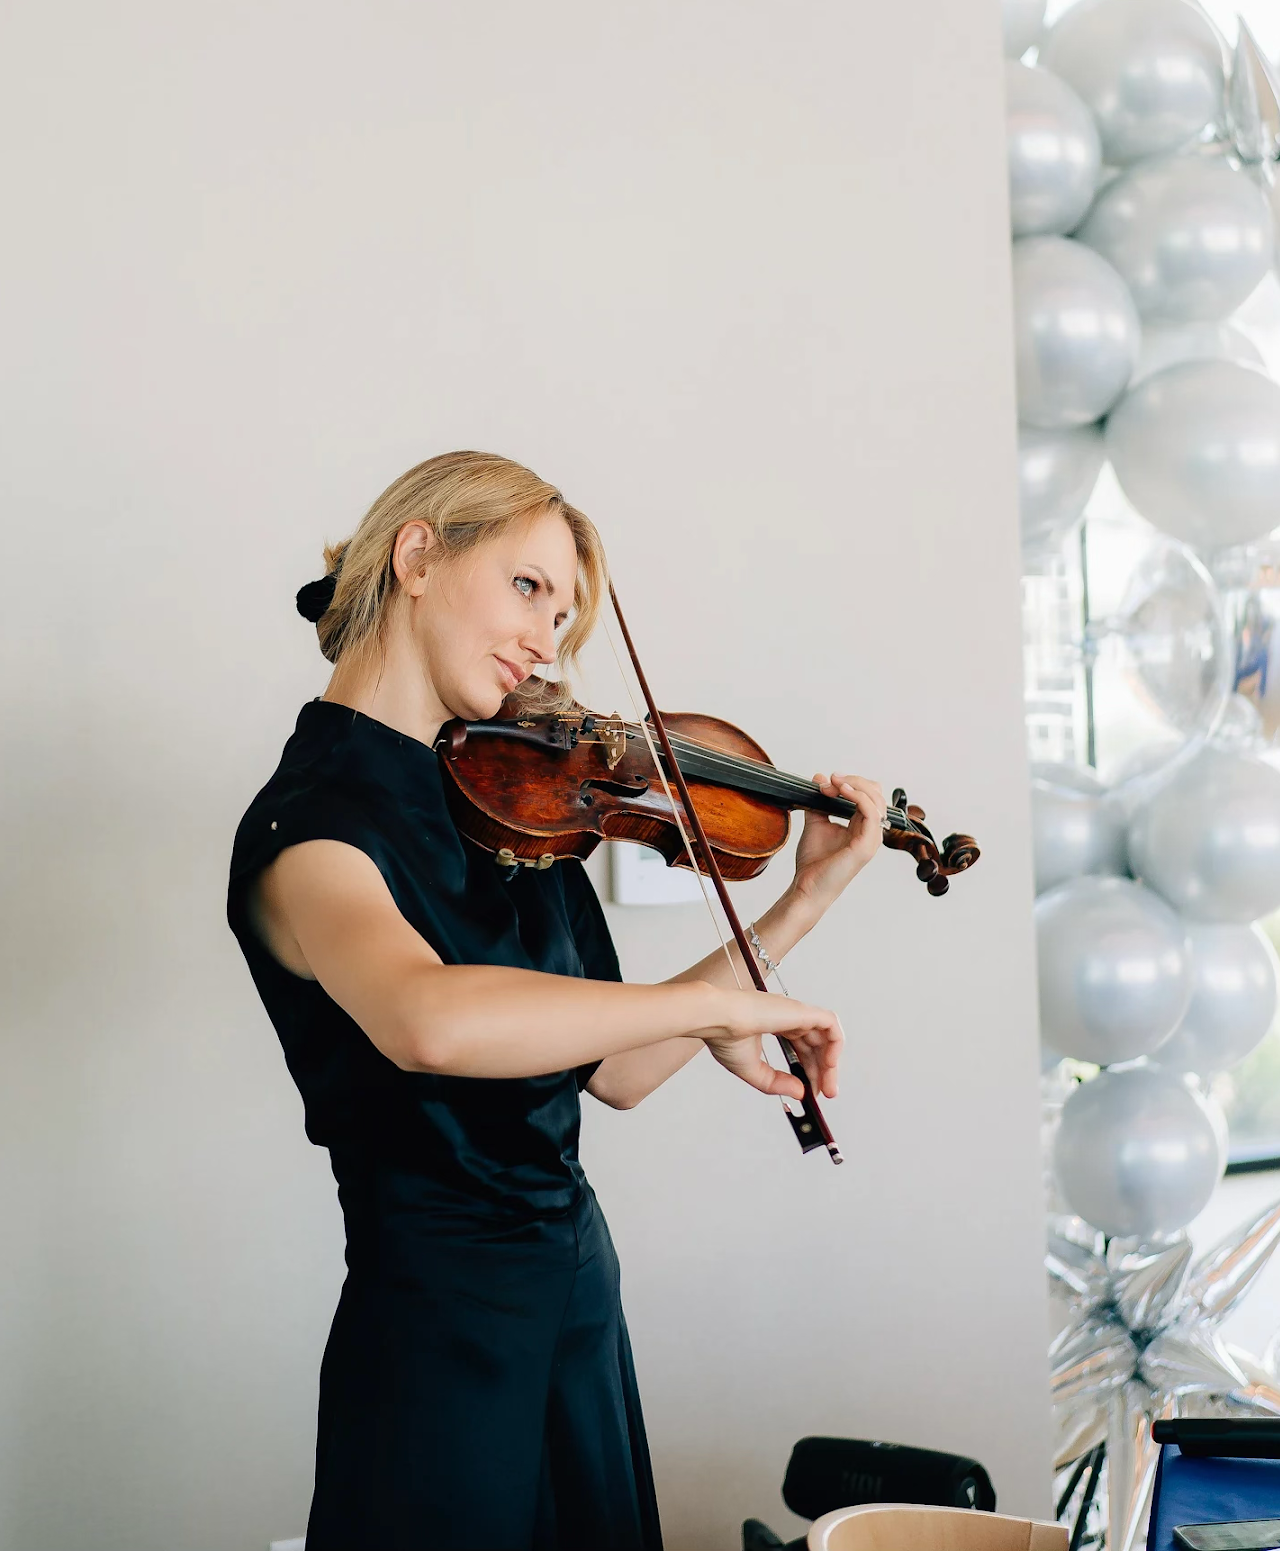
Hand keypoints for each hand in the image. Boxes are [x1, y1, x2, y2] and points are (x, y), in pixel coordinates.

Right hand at [692, 985, 842, 1102]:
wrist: (718, 1019)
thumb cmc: (724, 1036)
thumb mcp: (753, 1070)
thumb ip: (777, 1083)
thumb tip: (800, 1092)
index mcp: (775, 1025)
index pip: (801, 1047)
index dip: (809, 1069)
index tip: (811, 1091)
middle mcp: (788, 1017)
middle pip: (816, 1045)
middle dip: (822, 1071)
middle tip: (824, 1094)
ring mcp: (796, 1013)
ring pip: (826, 1036)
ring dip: (830, 1063)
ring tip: (828, 1086)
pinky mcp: (801, 1011)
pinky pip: (830, 1024)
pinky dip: (835, 1044)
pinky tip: (828, 1064)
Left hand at [790, 771, 885, 916]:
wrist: (806, 886)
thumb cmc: (814, 862)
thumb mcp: (816, 822)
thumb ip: (820, 801)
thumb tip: (820, 777)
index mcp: (862, 827)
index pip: (870, 795)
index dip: (851, 782)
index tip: (826, 781)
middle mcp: (871, 832)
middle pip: (877, 793)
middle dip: (853, 780)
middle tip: (829, 781)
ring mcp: (871, 839)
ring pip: (877, 799)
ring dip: (854, 785)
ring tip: (834, 784)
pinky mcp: (866, 845)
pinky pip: (871, 812)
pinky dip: (857, 796)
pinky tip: (841, 791)